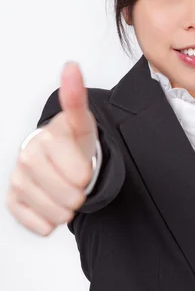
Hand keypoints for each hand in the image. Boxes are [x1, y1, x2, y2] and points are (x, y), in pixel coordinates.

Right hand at [6, 62, 98, 235]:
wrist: (61, 159)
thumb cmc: (74, 142)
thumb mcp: (82, 122)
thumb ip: (76, 98)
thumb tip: (71, 66)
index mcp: (44, 139)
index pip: (77, 174)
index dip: (86, 174)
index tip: (83, 168)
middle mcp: (26, 157)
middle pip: (67, 196)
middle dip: (78, 193)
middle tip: (77, 182)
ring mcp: (17, 180)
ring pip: (55, 213)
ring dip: (67, 209)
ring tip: (67, 194)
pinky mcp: (12, 201)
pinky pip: (36, 224)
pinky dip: (49, 222)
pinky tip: (51, 206)